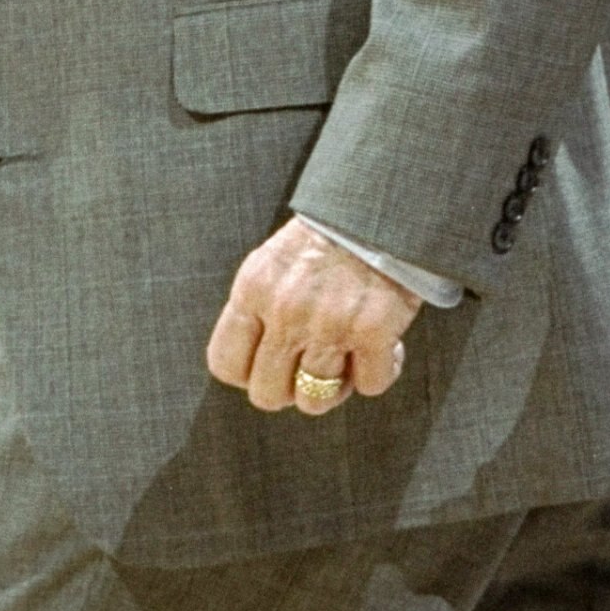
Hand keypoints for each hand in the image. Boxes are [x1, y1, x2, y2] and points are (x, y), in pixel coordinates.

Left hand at [207, 218, 417, 417]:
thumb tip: (252, 368)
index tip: (268, 366)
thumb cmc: (326, 241)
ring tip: (347, 360)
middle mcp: (286, 312)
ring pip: (315, 400)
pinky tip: (383, 348)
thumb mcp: (272, 264)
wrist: (380, 211)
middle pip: (267, 394)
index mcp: (253, 290)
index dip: (247, 375)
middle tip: (310, 369)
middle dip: (289, 390)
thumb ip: (257, 310)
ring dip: (335, 387)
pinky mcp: (373, 332)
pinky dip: (378, 372)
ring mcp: (329, 325)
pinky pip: (370, 385)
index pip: (226, 364)